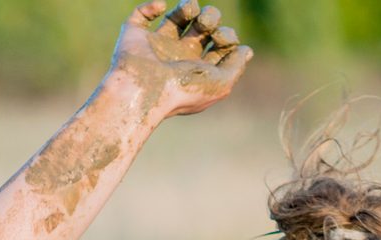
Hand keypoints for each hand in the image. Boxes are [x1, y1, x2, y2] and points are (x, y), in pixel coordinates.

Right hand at [112, 1, 249, 116]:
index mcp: (199, 68)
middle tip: (205, 26)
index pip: (219, 45)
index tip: (221, 39)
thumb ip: (236, 66)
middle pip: (202, 27)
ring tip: (190, 10)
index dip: (227, 35)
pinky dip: (151, 5)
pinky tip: (161, 6)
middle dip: (211, 17)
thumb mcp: (221, 83)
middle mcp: (179, 56)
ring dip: (189, 6)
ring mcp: (157, 46)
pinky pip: (141, 14)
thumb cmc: (185, 89)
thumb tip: (245, 50)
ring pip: (176, 17)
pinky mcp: (135, 36)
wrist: (146, 90)